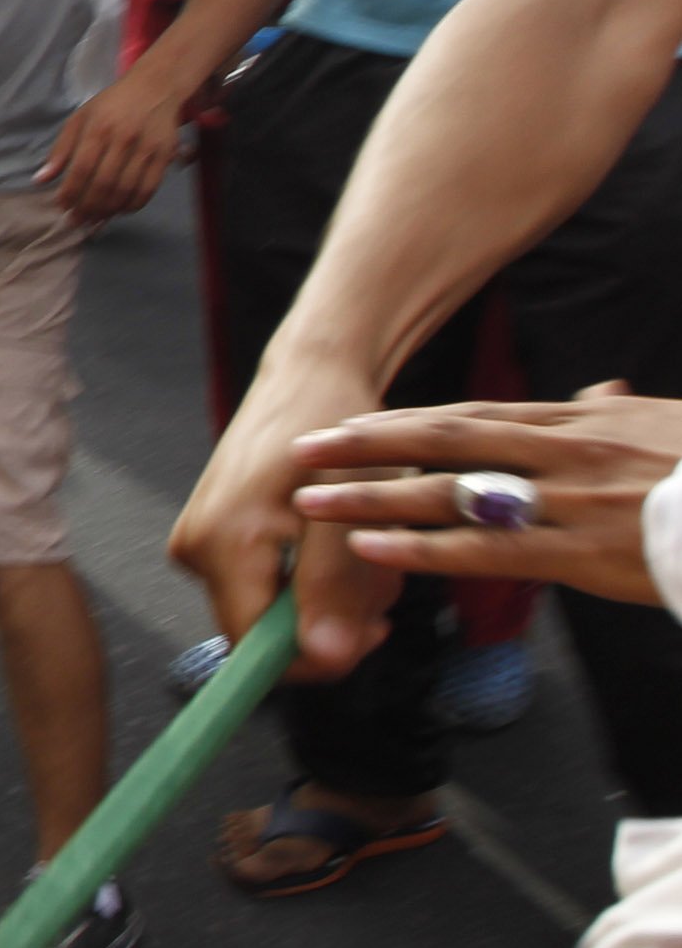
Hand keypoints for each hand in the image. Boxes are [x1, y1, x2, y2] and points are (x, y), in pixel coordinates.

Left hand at [34, 70, 182, 221]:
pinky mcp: (166, 155)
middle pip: (104, 184)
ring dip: (108, 211)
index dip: (70, 193)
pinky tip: (119, 210)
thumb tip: (41, 180)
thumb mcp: (80, 118)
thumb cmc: (112, 104)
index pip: (82, 169)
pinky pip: (149, 189)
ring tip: (95, 220)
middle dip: (88, 208)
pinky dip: (133, 205)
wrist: (155, 86)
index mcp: (99, 128)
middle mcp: (124, 139)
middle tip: (77, 221)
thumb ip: (61, 149)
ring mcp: (148, 148)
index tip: (61, 207)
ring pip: (127, 191)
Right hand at [170, 350, 397, 666]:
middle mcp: (193, 550)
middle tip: (375, 576)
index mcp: (220, 545)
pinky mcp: (208, 535)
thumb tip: (323, 658)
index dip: (312, 656)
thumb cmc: (335, 433)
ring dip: (325, 595)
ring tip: (358, 547)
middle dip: (328, 617)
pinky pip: (262, 583)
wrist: (310, 379)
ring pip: (269, 609)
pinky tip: (332, 541)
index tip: (367, 629)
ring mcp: (196, 543)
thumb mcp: (348, 511)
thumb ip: (331, 587)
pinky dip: (309, 575)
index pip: (252, 649)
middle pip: (262, 630)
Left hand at [286, 385, 681, 610]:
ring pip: (455, 496)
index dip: (405, 422)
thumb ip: (615, 415)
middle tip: (302, 450)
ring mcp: (572, 503)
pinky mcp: (586, 554)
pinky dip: (426, 548)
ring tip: (313, 504)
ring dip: (379, 500)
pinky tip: (375, 549)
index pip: (474, 420)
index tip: (347, 424)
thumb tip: (595, 393)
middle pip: (448, 444)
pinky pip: (490, 550)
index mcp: (581, 426)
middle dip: (370, 447)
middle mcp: (565, 455)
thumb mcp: (663, 426)